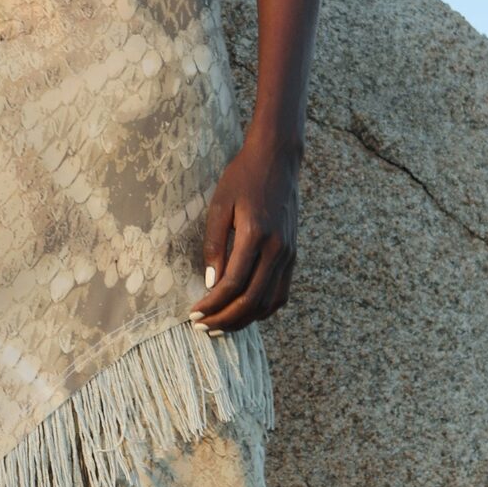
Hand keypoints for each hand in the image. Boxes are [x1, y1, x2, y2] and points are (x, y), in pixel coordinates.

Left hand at [191, 140, 299, 333]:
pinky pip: (281, 293)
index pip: (233, 284)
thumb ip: (214, 245)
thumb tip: (210, 283)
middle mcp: (278, 249)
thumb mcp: (219, 205)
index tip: (194, 314)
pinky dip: (263, 309)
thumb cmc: (242, 178)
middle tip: (203, 327)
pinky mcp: (294, 255)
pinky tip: (244, 312)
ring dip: (244, 320)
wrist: (278, 159)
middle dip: (225, 319)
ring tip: (220, 325)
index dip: (212, 304)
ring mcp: (290, 254)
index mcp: (256, 235)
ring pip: (269, 302)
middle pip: (252, 300)